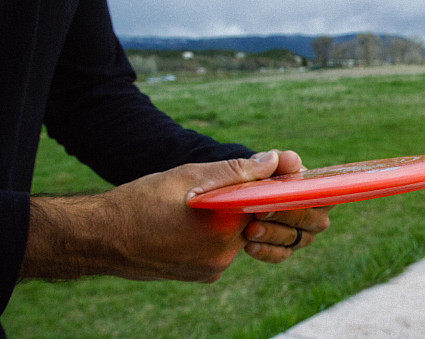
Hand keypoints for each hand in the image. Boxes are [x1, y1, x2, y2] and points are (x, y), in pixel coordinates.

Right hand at [21, 150, 330, 282]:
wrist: (99, 239)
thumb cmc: (141, 201)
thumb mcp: (192, 175)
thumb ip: (241, 170)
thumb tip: (282, 161)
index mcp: (230, 226)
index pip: (288, 213)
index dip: (305, 196)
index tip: (315, 183)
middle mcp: (228, 253)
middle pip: (283, 233)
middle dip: (291, 210)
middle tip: (289, 186)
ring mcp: (217, 267)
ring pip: (258, 238)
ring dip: (260, 219)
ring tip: (249, 196)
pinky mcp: (206, 273)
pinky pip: (234, 247)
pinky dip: (234, 230)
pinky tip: (216, 214)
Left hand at [242, 150, 331, 263]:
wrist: (233, 196)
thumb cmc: (254, 175)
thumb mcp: (261, 164)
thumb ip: (276, 162)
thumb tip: (290, 159)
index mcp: (315, 187)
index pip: (326, 192)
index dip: (308, 193)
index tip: (285, 192)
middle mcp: (315, 213)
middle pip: (309, 218)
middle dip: (284, 214)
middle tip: (260, 211)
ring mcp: (301, 234)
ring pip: (294, 237)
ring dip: (272, 233)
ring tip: (250, 229)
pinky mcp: (284, 250)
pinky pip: (280, 254)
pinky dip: (266, 251)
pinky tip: (249, 245)